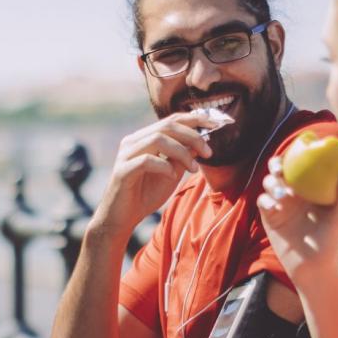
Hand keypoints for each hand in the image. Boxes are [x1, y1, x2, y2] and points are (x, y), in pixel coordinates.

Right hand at [91, 111, 219, 239]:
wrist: (122, 218)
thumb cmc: (145, 195)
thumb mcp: (171, 174)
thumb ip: (182, 157)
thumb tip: (200, 142)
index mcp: (144, 138)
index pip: (171, 120)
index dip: (194, 119)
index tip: (215, 125)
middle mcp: (134, 141)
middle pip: (167, 125)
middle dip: (193, 136)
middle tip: (209, 152)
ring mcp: (126, 154)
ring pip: (157, 139)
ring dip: (181, 152)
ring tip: (193, 168)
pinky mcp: (122, 170)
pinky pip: (146, 161)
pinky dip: (164, 166)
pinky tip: (172, 177)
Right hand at [257, 157, 337, 287]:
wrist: (312, 267)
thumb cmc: (331, 243)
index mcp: (311, 190)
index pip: (301, 165)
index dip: (297, 154)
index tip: (299, 149)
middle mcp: (294, 194)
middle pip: (280, 171)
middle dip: (276, 164)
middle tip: (281, 167)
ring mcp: (280, 205)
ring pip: (269, 184)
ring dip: (271, 183)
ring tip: (281, 193)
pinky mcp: (269, 217)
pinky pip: (263, 202)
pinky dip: (266, 200)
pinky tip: (274, 205)